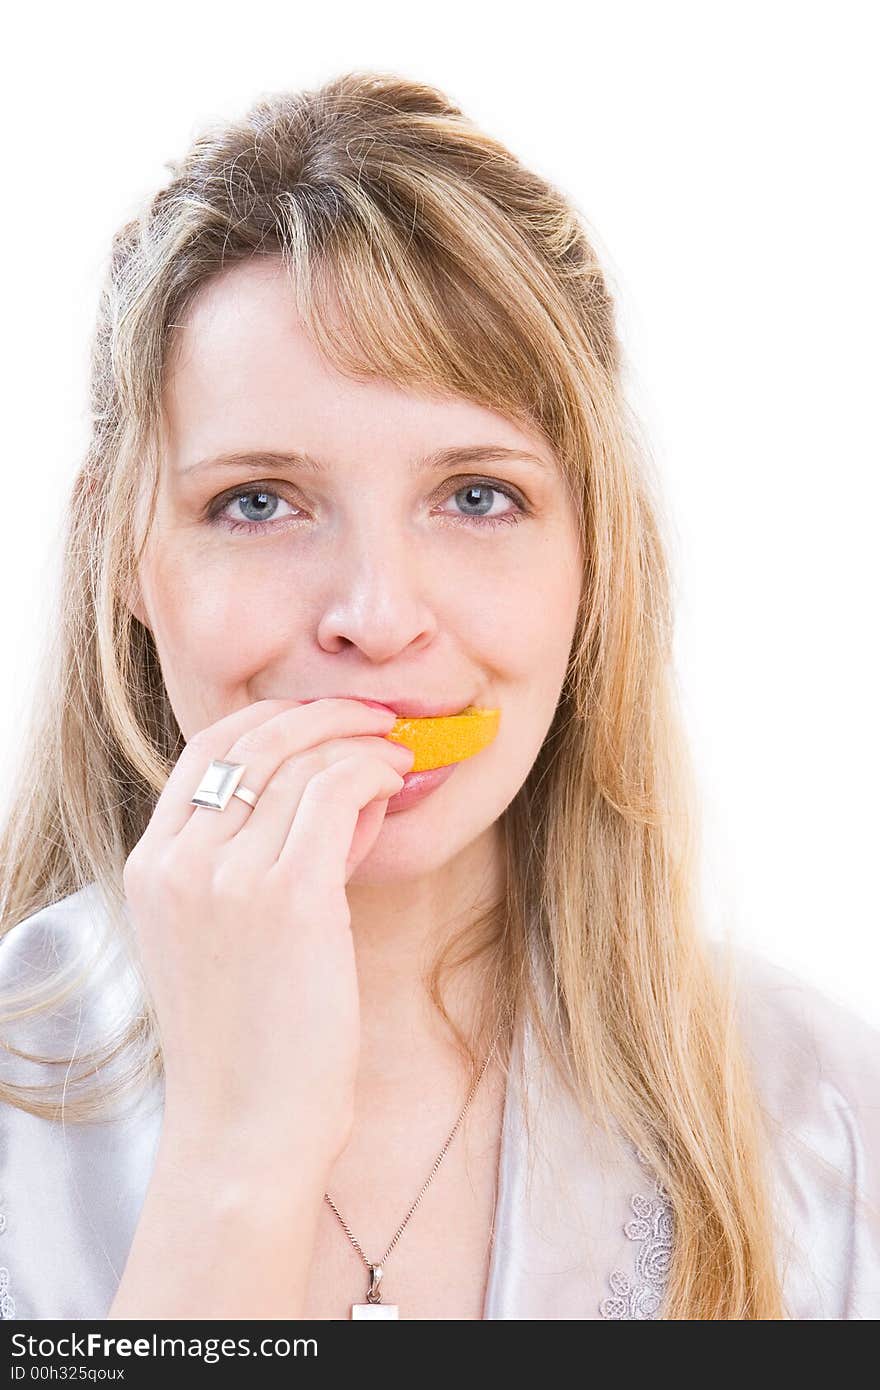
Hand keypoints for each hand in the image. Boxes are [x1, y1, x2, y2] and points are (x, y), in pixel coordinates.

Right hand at [122, 697, 414, 1165]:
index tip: (323, 718)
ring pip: (301, 760)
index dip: (271, 719)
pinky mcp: (285, 895)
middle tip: (376, 718)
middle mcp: (178, 861)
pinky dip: (371, 771)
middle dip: (323, 714)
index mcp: (152, 866)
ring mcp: (224, 876)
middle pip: (253, 738)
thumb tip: (335, 793)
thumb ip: (257, 861)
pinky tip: (396, 780)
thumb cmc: (250, 1042)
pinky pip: (334, 792)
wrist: (246, 1130)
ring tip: (399, 753)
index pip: (205, 750)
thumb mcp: (224, 938)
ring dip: (359, 741)